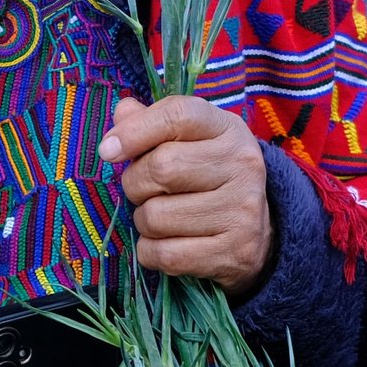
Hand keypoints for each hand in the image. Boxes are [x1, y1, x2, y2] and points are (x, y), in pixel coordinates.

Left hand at [101, 95, 271, 295]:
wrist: (258, 232)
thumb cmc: (208, 176)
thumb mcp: (190, 140)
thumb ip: (152, 123)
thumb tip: (121, 112)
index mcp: (228, 129)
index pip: (177, 115)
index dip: (135, 131)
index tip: (108, 150)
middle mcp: (242, 166)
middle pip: (161, 168)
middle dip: (134, 183)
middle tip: (142, 191)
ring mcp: (241, 211)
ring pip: (156, 216)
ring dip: (142, 221)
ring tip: (159, 217)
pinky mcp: (233, 252)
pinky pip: (164, 254)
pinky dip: (150, 251)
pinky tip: (164, 243)